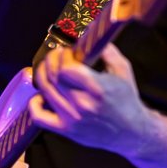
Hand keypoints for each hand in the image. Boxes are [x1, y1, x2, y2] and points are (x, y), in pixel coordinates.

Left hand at [28, 43, 148, 154]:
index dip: (62, 55)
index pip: (66, 67)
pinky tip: (41, 95)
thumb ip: (106, 50)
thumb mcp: (122, 69)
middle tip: (56, 55)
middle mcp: (82, 104)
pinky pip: (39, 117)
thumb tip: (88, 35)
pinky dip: (34, 104)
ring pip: (44, 91)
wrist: (132, 132)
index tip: (67, 51)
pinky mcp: (66, 130)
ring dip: (42, 75)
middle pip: (53, 77)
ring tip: (48, 68)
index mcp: (97, 88)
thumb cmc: (127, 99)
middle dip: (51, 60)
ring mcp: (72, 119)